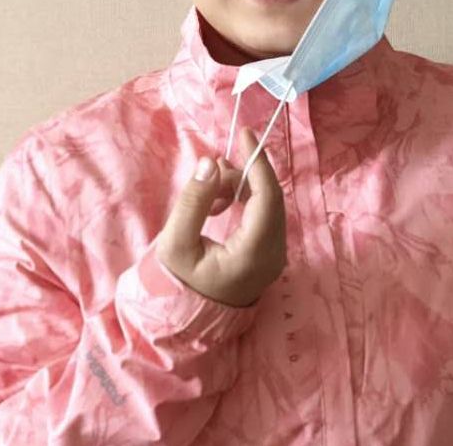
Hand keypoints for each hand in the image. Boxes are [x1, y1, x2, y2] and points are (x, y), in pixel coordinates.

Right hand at [155, 128, 286, 307]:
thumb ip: (193, 202)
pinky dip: (244, 200)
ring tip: (208, 191)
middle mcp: (274, 255)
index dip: (258, 163)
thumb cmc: (179, 283)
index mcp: (254, 254)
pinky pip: (264, 215)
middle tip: (213, 167)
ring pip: (268, 204)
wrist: (188, 318)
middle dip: (244, 174)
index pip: (267, 198)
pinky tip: (217, 204)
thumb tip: (210, 162)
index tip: (246, 134)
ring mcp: (276, 256)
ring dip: (241, 187)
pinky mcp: (270, 253)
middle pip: (270, 197)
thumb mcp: (175, 243)